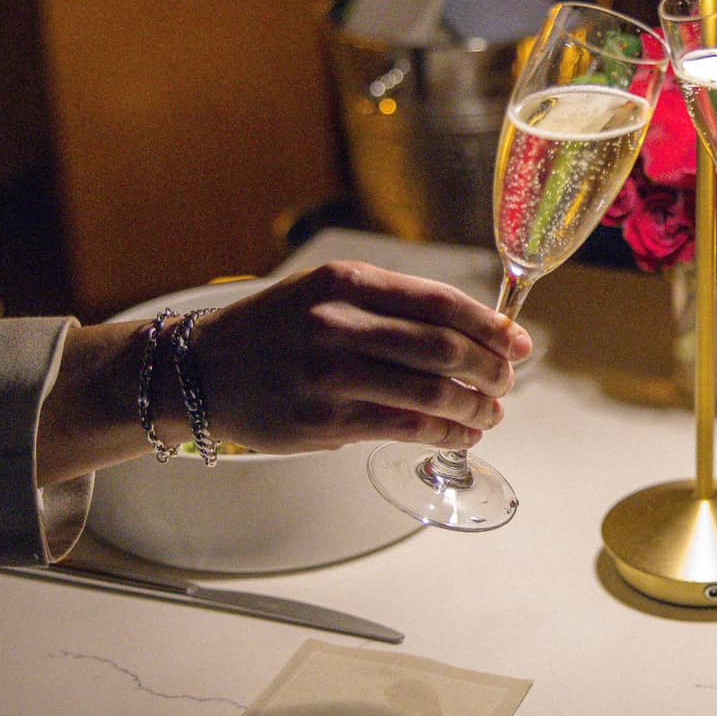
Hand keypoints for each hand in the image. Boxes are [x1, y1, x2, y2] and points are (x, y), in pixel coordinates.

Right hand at [191, 261, 530, 454]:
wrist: (200, 370)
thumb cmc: (274, 331)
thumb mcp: (324, 293)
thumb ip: (390, 306)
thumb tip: (472, 332)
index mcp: (344, 281)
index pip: (438, 301)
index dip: (488, 324)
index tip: (516, 340)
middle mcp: (336, 323)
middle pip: (442, 347)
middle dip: (489, 367)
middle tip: (507, 380)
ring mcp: (328, 375)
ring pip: (430, 392)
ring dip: (474, 406)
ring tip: (490, 412)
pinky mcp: (324, 422)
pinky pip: (404, 428)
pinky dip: (444, 433)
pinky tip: (460, 434)